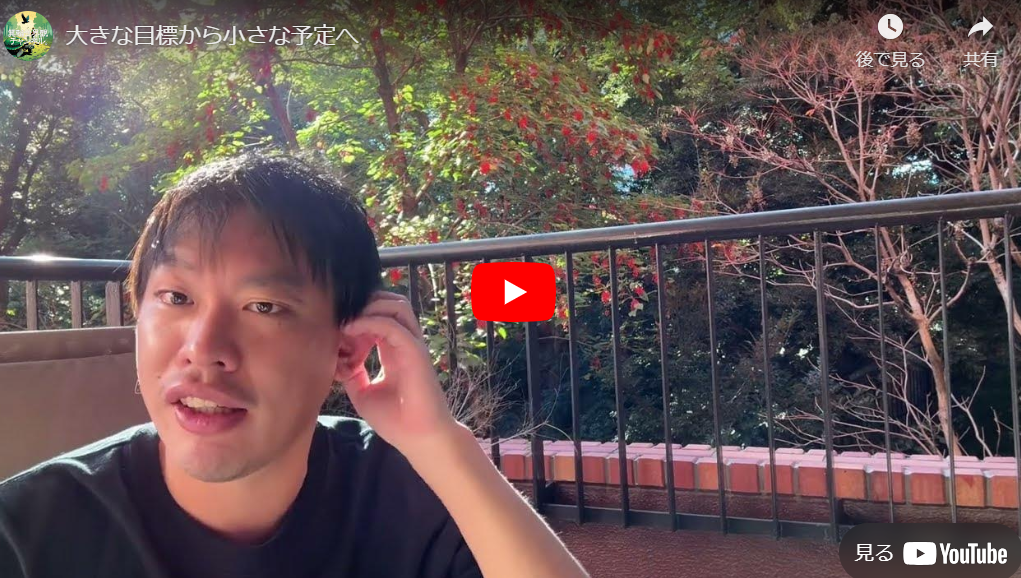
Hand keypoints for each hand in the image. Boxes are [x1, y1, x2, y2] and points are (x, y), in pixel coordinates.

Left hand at [337, 291, 460, 457]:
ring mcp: (412, 345)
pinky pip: (393, 325)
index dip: (356, 320)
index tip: (336, 336)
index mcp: (395, 351)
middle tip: (342, 323)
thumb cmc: (395, 420)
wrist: (418, 439)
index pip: (379, 317)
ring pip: (397, 305)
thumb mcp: (363, 392)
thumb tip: (338, 359)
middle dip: (364, 306)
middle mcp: (405, 343)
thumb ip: (353, 372)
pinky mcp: (415, 352)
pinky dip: (369, 321)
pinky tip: (351, 330)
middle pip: (390, 303)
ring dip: (369, 309)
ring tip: (347, 324)